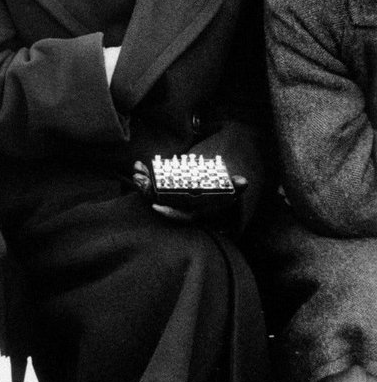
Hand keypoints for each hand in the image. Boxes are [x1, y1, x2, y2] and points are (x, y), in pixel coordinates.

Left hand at [133, 160, 247, 225]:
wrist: (215, 188)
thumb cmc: (222, 192)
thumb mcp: (230, 189)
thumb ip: (236, 186)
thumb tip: (243, 182)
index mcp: (195, 211)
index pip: (180, 216)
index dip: (168, 212)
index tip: (155, 206)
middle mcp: (181, 207)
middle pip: (161, 202)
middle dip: (148, 191)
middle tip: (140, 178)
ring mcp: (171, 199)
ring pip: (153, 193)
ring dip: (143, 182)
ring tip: (137, 169)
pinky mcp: (165, 190)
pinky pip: (152, 184)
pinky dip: (145, 175)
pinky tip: (138, 165)